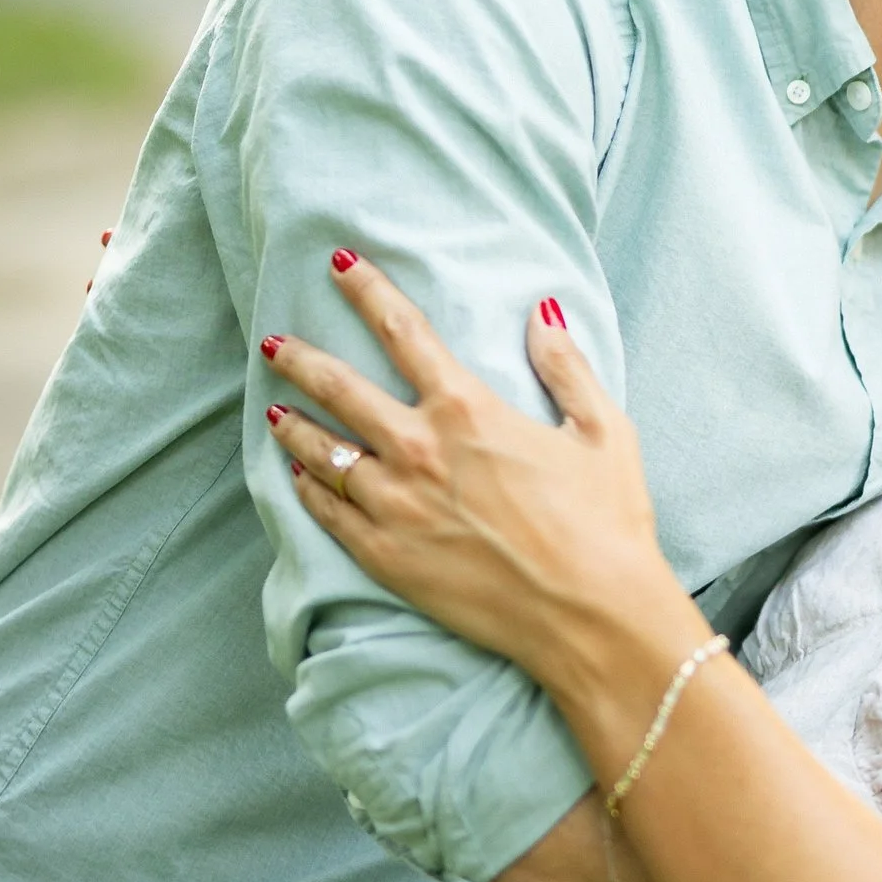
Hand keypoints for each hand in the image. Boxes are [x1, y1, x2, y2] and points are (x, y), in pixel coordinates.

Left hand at [262, 257, 698, 694]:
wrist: (590, 617)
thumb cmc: (607, 523)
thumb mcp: (605, 432)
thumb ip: (567, 368)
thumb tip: (543, 313)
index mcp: (469, 410)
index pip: (403, 331)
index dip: (367, 291)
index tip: (339, 264)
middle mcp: (418, 451)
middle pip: (341, 389)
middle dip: (302, 359)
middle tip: (274, 342)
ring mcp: (395, 507)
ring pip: (324, 452)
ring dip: (296, 425)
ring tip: (276, 410)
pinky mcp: (386, 558)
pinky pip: (329, 512)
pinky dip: (307, 487)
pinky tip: (296, 474)